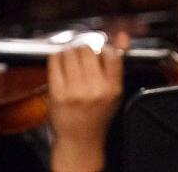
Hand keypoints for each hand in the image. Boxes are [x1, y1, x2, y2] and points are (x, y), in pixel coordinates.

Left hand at [46, 32, 126, 171]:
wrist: (80, 140)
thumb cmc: (97, 115)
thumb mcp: (114, 92)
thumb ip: (116, 64)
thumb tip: (122, 36)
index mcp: (113, 88)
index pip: (110, 53)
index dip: (102, 49)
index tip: (98, 53)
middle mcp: (95, 88)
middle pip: (86, 50)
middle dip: (83, 50)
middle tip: (81, 59)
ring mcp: (75, 90)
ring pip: (69, 52)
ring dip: (69, 53)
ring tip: (71, 64)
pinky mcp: (57, 92)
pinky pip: (55, 60)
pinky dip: (56, 58)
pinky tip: (60, 66)